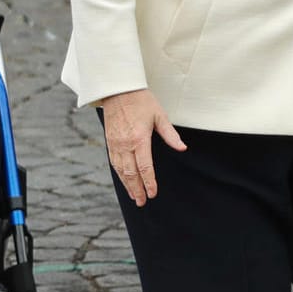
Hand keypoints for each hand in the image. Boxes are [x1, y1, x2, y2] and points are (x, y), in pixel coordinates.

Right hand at [99, 88, 186, 205]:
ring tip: (134, 196)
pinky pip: (113, 162)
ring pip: (121, 170)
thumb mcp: (160, 115)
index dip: (149, 182)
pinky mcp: (109, 141)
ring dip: (127, 185)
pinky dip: (119, 174)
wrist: (118, 89)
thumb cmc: (141, 100)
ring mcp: (115, 143)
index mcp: (139, 139)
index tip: (153, 193)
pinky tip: (124, 180)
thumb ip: (170, 135)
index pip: (145, 167)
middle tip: (142, 202)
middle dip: (137, 189)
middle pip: (131, 173)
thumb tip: (183, 148)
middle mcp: (125, 144)